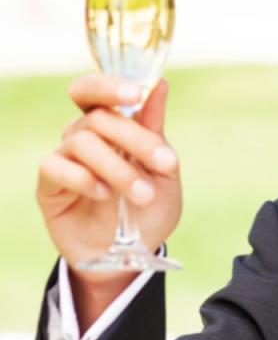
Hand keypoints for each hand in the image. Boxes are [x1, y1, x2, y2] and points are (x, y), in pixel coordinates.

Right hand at [36, 75, 181, 326]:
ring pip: (83, 142)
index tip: (137, 94)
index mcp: (113, 126)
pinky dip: (85, 178)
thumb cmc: (149, 208)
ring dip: (119, 168)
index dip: (111, 85)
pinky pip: (57, 167)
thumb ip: (156, 129)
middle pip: (98, 117)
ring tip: (143, 195)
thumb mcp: (164, 170)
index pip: (97, 91)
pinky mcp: (49, 184)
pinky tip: (105, 195)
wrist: (132, 254)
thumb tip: (159, 85)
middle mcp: (85, 135)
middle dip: (136, 139)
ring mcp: (65, 158)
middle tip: (165, 164)